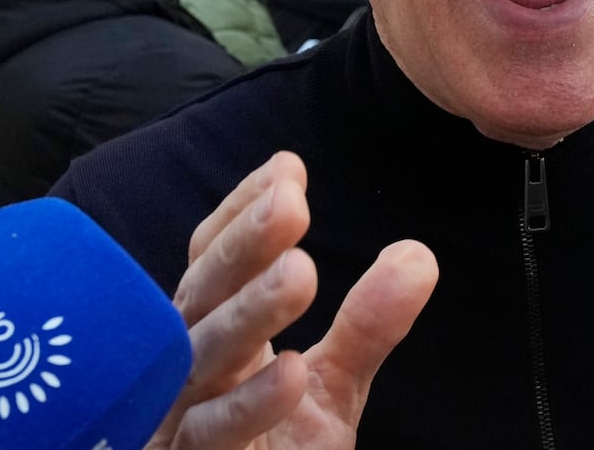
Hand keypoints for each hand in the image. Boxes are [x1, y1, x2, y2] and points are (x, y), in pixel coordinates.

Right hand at [148, 152, 437, 448]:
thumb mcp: (332, 387)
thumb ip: (369, 325)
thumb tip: (418, 254)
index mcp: (211, 337)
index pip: (212, 261)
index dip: (242, 214)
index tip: (289, 170)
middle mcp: (182, 373)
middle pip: (201, 297)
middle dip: (243, 248)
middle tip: (293, 203)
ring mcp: (175, 425)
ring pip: (200, 361)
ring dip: (248, 314)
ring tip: (303, 271)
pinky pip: (209, 437)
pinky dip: (248, 405)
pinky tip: (291, 371)